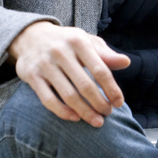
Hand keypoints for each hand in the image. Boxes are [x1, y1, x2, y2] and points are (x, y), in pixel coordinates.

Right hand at [8, 21, 130, 125]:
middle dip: (99, 103)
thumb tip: (126, 62)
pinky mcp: (32, 76)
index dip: (111, 89)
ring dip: (85, 111)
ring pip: (68, 95)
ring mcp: (45, 64)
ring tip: (97, 120)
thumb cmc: (67, 42)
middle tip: (108, 113)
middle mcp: (61, 51)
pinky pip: (48, 100)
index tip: (119, 103)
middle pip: (85, 85)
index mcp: (78, 41)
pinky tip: (76, 118)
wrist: (31, 36)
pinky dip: (63, 112)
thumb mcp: (86, 42)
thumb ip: (105, 54)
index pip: (100, 69)